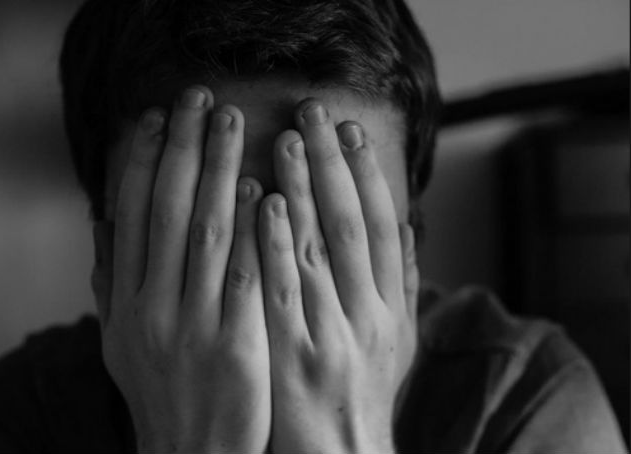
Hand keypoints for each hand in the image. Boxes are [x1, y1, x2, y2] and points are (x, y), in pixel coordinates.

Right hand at [99, 86, 270, 452]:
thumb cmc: (163, 393)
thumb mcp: (122, 342)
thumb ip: (111, 284)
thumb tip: (102, 224)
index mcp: (124, 303)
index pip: (130, 216)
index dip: (140, 160)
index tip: (155, 117)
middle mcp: (151, 308)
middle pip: (166, 210)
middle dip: (182, 149)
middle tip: (199, 98)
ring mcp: (193, 326)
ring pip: (203, 232)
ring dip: (216, 171)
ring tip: (231, 123)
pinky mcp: (236, 346)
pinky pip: (243, 276)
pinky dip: (249, 230)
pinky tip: (262, 190)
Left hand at [259, 99, 418, 453]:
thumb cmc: (363, 392)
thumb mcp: (397, 341)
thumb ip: (405, 283)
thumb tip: (412, 223)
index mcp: (394, 309)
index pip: (386, 228)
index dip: (370, 175)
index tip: (350, 130)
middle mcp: (369, 317)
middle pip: (355, 226)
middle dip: (335, 165)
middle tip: (314, 112)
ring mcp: (331, 336)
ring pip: (320, 250)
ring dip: (304, 190)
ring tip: (286, 139)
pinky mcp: (292, 356)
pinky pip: (283, 290)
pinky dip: (276, 243)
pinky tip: (264, 203)